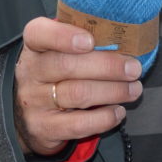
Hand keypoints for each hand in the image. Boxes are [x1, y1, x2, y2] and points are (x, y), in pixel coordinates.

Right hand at [13, 16, 141, 155]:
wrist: (28, 113)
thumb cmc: (57, 73)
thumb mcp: (60, 51)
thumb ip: (85, 39)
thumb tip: (127, 38)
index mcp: (35, 46)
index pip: (38, 34)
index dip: (63, 36)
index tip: (90, 40)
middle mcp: (30, 73)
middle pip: (66, 66)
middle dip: (107, 66)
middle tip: (133, 68)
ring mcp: (34, 102)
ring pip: (77, 94)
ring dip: (112, 91)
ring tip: (134, 89)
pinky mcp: (44, 128)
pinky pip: (78, 124)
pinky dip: (104, 118)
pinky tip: (118, 111)